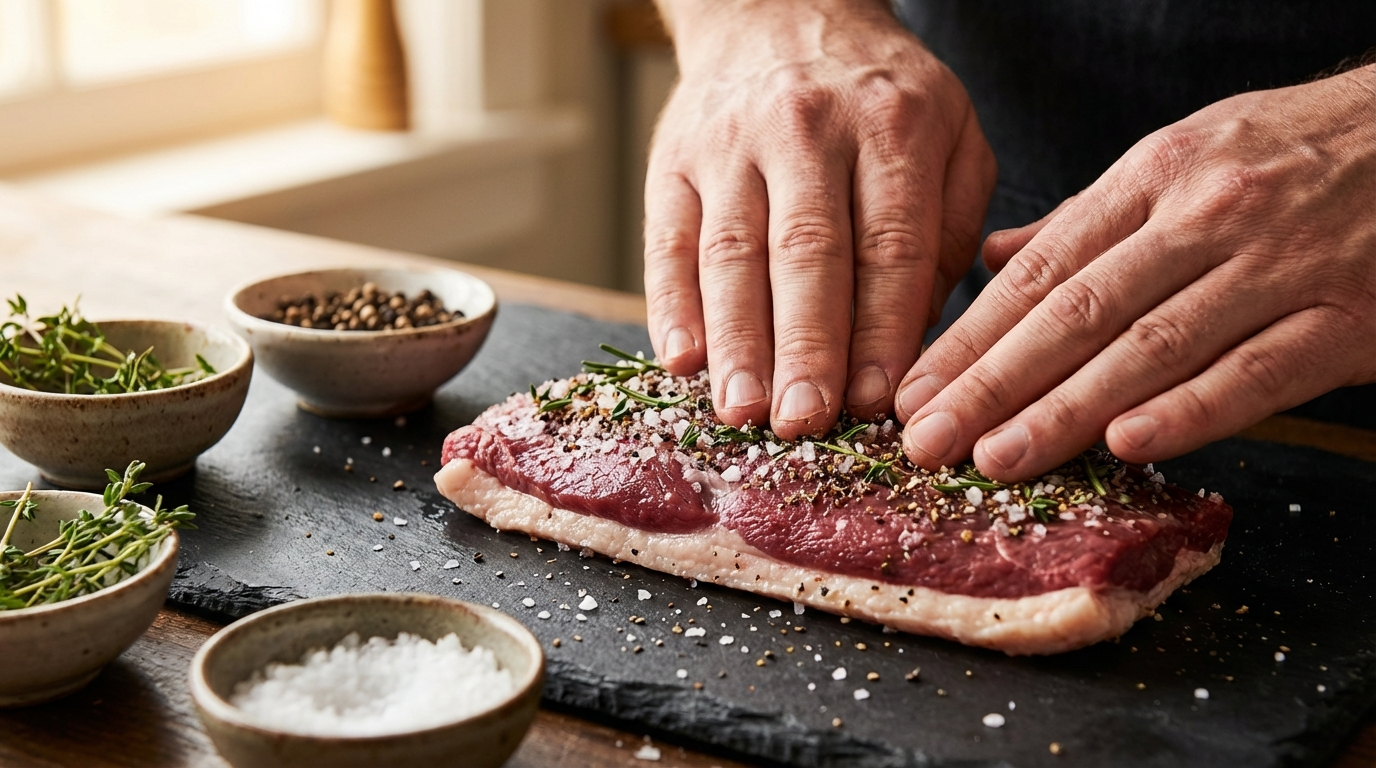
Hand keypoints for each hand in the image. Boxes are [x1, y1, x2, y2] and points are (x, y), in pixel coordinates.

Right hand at [644, 0, 994, 438]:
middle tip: (803, 423)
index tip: (875, 400)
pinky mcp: (673, 160)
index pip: (887, 243)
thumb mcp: (951, 137)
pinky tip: (680, 361)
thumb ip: (945, 231)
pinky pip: (667, 240)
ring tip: (741, 412)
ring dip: (735, 342)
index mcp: (892, 124)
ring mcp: (730, 143)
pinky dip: (671, 305)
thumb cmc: (880, 98)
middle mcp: (807, 129)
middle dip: (805, 348)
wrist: (780, 10)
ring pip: (731, 254)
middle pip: (805, 253)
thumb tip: (912, 339)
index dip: (880, 328)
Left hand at [896, 64, 1375, 479]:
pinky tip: (1125, 445)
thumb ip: (1086, 221)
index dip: (971, 336)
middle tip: (930, 441)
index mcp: (1153, 177)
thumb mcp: (1182, 158)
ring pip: (1152, 347)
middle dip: (993, 383)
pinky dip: (1189, 410)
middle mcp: (1204, 217)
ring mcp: (1277, 267)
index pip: (1041, 269)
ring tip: (998, 458)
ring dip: (1067, 410)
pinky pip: (1256, 373)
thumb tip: (991, 260)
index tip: (916, 391)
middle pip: (1078, 312)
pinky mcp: (1345, 319)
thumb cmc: (1291, 153)